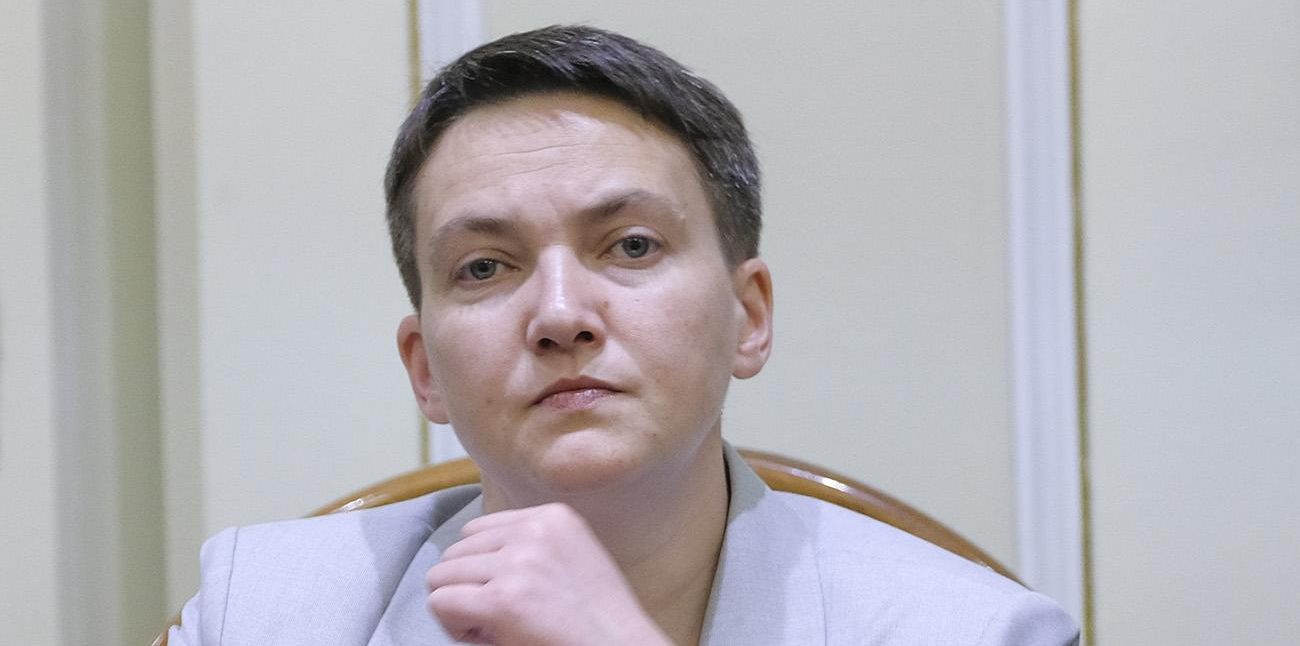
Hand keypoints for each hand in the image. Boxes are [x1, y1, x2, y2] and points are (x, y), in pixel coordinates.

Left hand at [425, 503, 672, 644]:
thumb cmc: (596, 621)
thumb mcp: (571, 558)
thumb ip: (530, 545)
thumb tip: (469, 554)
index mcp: (553, 517)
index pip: (478, 530)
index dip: (484, 567)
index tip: (511, 594)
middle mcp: (534, 531)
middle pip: (456, 551)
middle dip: (470, 587)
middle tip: (502, 617)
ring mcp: (517, 564)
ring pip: (441, 576)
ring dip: (460, 606)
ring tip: (497, 626)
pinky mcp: (501, 601)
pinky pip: (439, 602)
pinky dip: (454, 626)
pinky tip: (489, 637)